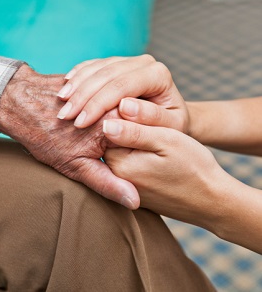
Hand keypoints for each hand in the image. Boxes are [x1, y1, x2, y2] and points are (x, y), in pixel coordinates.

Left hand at [0, 65, 138, 208]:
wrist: (22, 103)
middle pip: (138, 124)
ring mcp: (107, 89)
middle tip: (105, 145)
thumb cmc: (45, 135)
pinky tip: (97, 114)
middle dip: (132, 136)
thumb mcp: (76, 167)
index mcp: (116, 126)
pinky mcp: (99, 82)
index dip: (141, 153)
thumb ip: (108, 183)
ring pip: (128, 109)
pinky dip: (111, 106)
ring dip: (122, 121)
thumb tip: (134, 201)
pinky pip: (114, 96)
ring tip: (93, 130)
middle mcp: (115, 103)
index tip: (129, 159)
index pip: (146, 141)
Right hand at [56, 55, 188, 132]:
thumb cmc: (167, 129)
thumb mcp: (167, 130)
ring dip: (77, 85)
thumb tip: (125, 107)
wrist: (167, 118)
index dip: (98, 104)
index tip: (79, 123)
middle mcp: (144, 63)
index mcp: (158, 75)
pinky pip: (94, 65)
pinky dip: (78, 76)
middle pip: (107, 75)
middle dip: (83, 95)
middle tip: (64, 116)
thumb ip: (148, 121)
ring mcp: (129, 61)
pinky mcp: (116, 64)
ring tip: (60, 102)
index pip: (122, 86)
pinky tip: (65, 86)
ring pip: (98, 68)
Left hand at [102, 119, 228, 228]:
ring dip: (136, 142)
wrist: (211, 201)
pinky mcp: (134, 189)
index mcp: (120, 163)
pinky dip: (140, 155)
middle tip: (156, 129)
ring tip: (160, 144)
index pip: (107, 129)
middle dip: (129, 129)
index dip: (125, 116)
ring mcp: (125, 185)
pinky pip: (130, 164)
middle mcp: (116, 177)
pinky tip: (158, 156)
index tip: (148, 118)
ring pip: (122, 152)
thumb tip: (106, 124)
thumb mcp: (166, 141)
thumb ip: (133, 132)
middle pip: (113, 141)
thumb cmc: (193, 168)